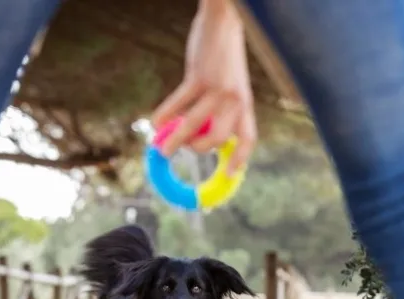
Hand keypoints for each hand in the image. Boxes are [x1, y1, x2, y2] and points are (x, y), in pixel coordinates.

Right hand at [151, 0, 256, 174]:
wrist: (224, 19)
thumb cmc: (224, 54)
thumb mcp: (231, 83)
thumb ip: (220, 107)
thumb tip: (196, 133)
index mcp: (245, 103)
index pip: (248, 138)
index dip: (240, 159)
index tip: (230, 175)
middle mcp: (235, 99)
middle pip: (218, 139)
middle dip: (197, 149)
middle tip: (181, 148)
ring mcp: (217, 88)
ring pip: (194, 126)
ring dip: (175, 141)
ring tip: (160, 149)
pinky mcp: (199, 76)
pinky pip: (178, 104)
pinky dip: (164, 116)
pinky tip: (156, 122)